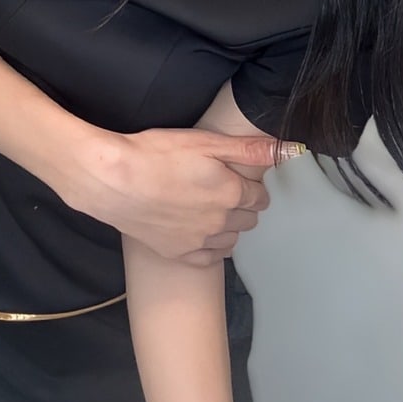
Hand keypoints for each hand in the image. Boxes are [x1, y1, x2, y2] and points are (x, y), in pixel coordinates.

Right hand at [62, 127, 288, 265]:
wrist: (112, 180)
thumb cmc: (156, 153)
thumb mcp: (205, 141)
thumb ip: (250, 149)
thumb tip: (290, 150)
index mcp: (231, 193)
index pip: (261, 196)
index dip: (251, 185)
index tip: (237, 177)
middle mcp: (221, 222)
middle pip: (249, 219)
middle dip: (242, 205)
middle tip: (221, 189)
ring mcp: (199, 242)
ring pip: (231, 240)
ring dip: (228, 226)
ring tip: (208, 208)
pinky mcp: (177, 254)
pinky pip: (209, 259)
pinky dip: (210, 247)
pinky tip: (198, 232)